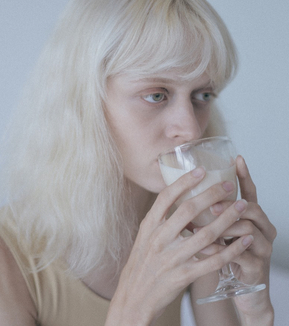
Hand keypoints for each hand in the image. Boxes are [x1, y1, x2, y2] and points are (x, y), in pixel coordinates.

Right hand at [106, 167, 253, 325]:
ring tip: (240, 206)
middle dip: (212, 195)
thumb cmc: (141, 263)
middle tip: (228, 185)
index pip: (166, 197)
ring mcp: (172, 258)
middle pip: (189, 210)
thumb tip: (179, 197)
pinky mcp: (184, 276)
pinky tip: (243, 241)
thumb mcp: (144, 236)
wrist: (134, 297)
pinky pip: (212, 262)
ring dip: (227, 219)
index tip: (201, 170)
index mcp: (149, 226)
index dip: (185, 182)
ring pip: (205, 235)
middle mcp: (159, 239)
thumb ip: (160, 219)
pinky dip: (230, 250)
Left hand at [206, 156, 276, 323]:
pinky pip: (241, 254)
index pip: (250, 191)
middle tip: (211, 205)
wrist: (241, 290)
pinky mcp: (257, 267)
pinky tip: (205, 248)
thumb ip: (212, 214)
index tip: (236, 159)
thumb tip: (185, 192)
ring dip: (224, 226)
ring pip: (248, 228)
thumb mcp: (221, 231)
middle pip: (251, 206)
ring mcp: (262, 248)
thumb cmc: (227, 255)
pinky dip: (222, 250)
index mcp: (252, 217)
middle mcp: (262, 228)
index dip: (243, 175)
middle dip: (229, 204)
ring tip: (203, 227)